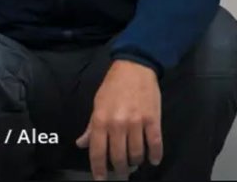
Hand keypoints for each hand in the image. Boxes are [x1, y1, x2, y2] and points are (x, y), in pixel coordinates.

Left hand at [75, 60, 162, 180]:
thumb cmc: (113, 86)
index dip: (99, 170)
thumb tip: (81, 144)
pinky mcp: (153, 120)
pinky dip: (154, 155)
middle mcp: (117, 124)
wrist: (135, 67)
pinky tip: (153, 160)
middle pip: (118, 158)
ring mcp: (136, 122)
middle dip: (119, 170)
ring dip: (135, 163)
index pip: (98, 152)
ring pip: (136, 154)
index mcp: (100, 120)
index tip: (101, 180)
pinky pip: (155, 144)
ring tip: (134, 163)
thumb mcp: (97, 104)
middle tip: (121, 173)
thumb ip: (91, 127)